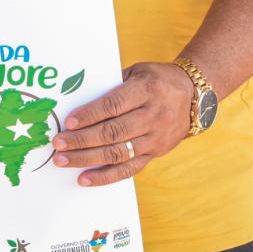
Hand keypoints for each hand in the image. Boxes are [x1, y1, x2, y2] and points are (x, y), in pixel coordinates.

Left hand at [51, 62, 192, 186]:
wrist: (194, 97)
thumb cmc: (157, 80)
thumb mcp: (138, 72)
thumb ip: (112, 85)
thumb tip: (77, 100)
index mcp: (148, 90)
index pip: (114, 105)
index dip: (90, 114)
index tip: (68, 122)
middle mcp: (154, 116)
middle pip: (113, 132)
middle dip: (82, 140)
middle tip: (58, 144)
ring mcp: (155, 138)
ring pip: (118, 153)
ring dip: (87, 159)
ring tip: (63, 160)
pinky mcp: (155, 154)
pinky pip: (129, 170)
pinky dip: (105, 177)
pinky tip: (85, 179)